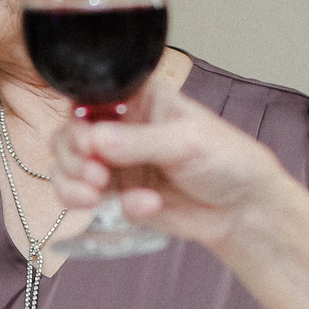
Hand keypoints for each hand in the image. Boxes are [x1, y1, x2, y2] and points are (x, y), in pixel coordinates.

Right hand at [49, 74, 293, 253]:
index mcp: (137, 99)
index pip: (89, 98)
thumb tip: (94, 140)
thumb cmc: (226, 160)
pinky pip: (90, 202)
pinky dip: (109, 207)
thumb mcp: (187, 142)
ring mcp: (116, 164)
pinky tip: (146, 206)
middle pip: (68, 136)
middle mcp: (120, 128)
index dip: (78, 120)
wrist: (241, 210)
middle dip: (71, 158)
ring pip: (67, 171)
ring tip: (98, 195)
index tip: (87, 143)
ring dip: (73, 186)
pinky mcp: (118, 196)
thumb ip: (139, 141)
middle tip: (95, 175)